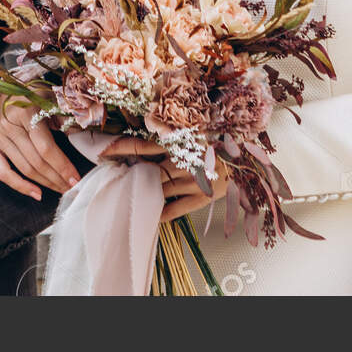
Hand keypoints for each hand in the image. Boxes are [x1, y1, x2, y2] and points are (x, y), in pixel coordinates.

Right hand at [0, 99, 80, 200]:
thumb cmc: (37, 98)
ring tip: (59, 189)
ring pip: (24, 168)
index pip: (45, 147)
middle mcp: (8, 123)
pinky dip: (20, 186)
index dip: (62, 166)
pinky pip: (2, 172)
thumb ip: (65, 118)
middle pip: (35, 161)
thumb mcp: (53, 101)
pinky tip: (36, 193)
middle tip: (70, 187)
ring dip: (44, 183)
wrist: (12, 93)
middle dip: (56, 178)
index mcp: (26, 111)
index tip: (75, 179)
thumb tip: (78, 136)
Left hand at [100, 136, 228, 221]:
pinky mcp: (202, 197)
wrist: (249, 160)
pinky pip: (176, 208)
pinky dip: (162, 212)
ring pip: (159, 189)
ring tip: (128, 196)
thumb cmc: (219, 145)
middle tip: (110, 177)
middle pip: (147, 169)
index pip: (142, 145)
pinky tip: (151, 216)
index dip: (121, 148)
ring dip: (143, 192)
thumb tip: (144, 142)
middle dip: (129, 174)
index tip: (103, 152)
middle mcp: (184, 161)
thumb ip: (172, 140)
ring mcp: (193, 181)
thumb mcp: (195, 135)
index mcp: (181, 142)